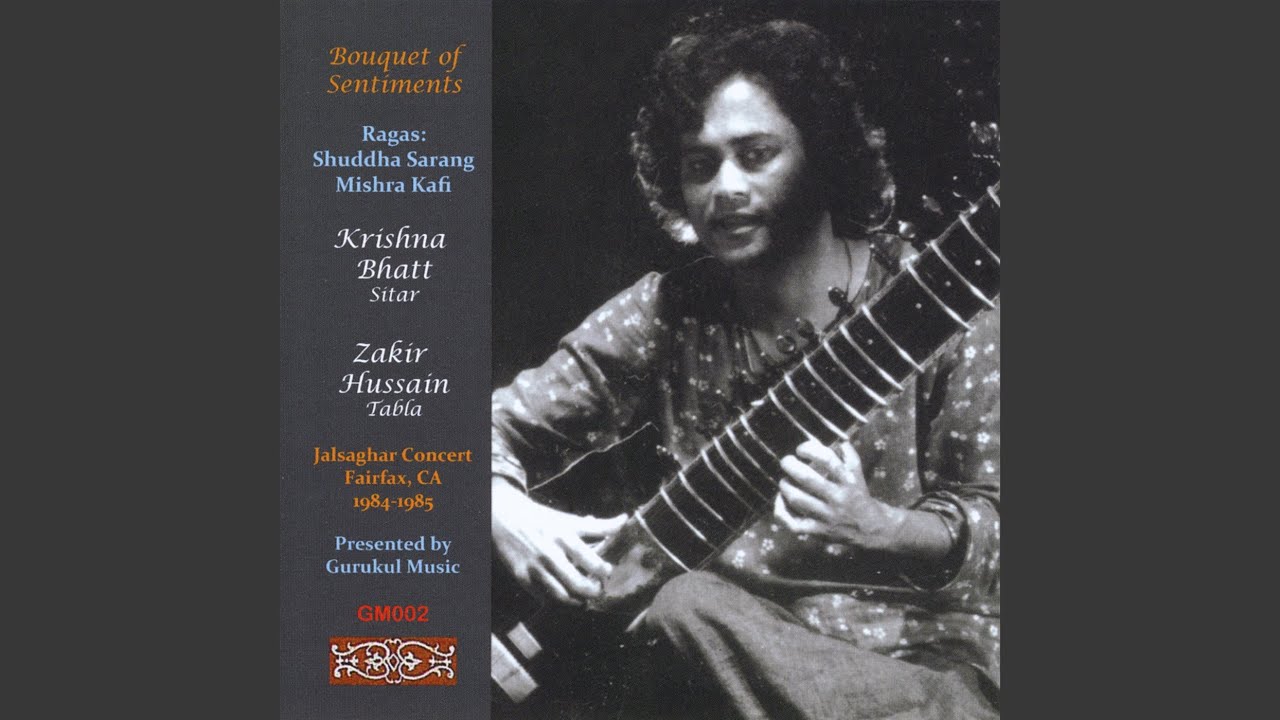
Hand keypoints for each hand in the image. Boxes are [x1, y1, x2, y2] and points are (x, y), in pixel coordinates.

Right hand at [492, 479, 626, 605]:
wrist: (504, 518)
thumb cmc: (541, 519)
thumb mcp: (568, 520)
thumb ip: (597, 526)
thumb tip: (624, 521)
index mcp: (563, 536)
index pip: (590, 560)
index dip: (603, 571)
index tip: (607, 571)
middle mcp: (550, 554)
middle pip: (578, 585)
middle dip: (594, 591)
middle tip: (598, 588)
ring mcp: (536, 569)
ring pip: (563, 597)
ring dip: (579, 602)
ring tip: (585, 597)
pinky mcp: (523, 579)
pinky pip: (545, 599)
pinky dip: (559, 602)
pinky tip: (566, 597)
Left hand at [774, 439, 907, 550]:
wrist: (870, 528)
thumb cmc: (858, 495)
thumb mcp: (858, 473)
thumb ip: (849, 455)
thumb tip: (838, 439)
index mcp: (847, 481)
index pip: (828, 460)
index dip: (810, 450)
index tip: (800, 449)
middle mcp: (837, 497)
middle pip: (808, 479)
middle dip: (791, 466)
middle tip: (786, 461)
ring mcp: (827, 515)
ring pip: (798, 499)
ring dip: (785, 486)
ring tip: (784, 480)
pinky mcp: (819, 530)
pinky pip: (795, 523)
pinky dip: (782, 513)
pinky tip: (780, 501)